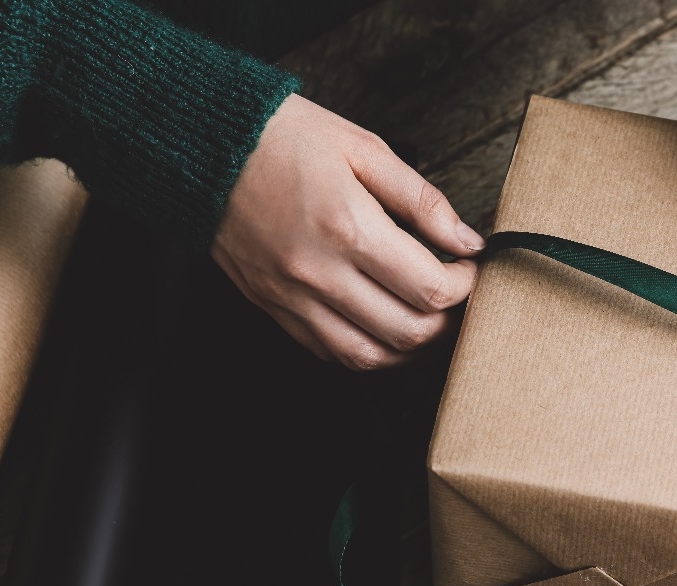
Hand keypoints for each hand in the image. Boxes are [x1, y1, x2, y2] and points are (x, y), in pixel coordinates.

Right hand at [213, 94, 483, 369]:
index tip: (470, 268)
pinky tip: (381, 325)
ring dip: (411, 347)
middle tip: (457, 297)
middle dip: (448, 321)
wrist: (206, 145)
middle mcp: (320, 272)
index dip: (466, 286)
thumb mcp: (366, 150)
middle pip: (408, 332)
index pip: (430, 289)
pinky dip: (366, 350)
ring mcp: (292, 296)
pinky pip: (329, 352)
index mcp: (349, 227)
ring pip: (370, 356)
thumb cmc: (286, 139)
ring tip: (427, 319)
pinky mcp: (273, 306)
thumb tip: (467, 240)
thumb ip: (423, 201)